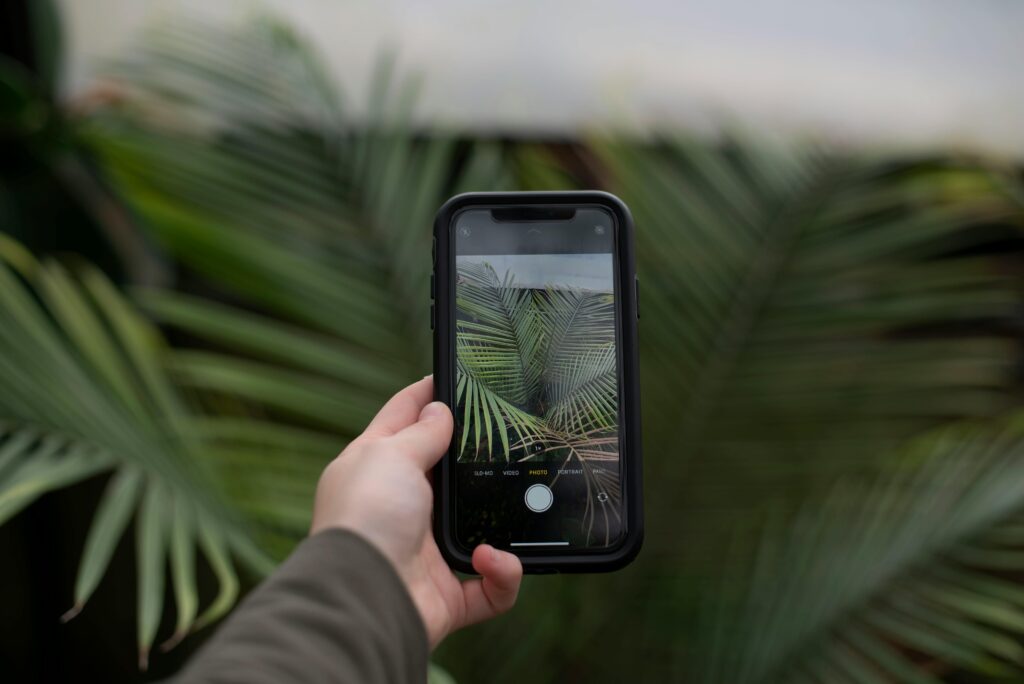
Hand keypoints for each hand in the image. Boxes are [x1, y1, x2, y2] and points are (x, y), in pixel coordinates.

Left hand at [311, 376, 522, 647]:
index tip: (455, 373)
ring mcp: (426, 551)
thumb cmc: (366, 517)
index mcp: (377, 466)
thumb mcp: (390, 455)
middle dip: (475, 460)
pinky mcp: (448, 593)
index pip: (403, 417)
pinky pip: (492, 585)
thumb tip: (438, 409)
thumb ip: (421, 432)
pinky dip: (502, 574)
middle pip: (447, 471)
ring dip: (499, 523)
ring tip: (506, 511)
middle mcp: (401, 506)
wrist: (362, 597)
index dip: (427, 395)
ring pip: (479, 528)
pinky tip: (490, 559)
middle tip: (509, 439)